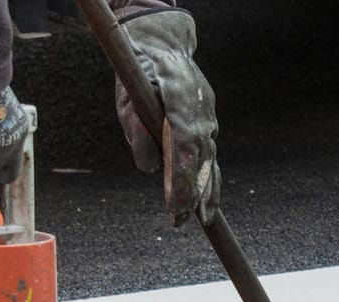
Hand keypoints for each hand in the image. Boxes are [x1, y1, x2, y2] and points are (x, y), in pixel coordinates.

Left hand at [116, 9, 218, 226]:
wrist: (165, 43)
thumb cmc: (140, 70)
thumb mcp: (126, 97)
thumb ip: (136, 130)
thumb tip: (149, 169)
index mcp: (181, 101)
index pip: (185, 149)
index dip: (181, 180)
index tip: (174, 205)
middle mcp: (202, 111)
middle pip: (202, 160)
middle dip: (192, 193)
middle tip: (180, 220)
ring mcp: (209, 116)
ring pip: (211, 160)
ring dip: (207, 191)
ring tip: (204, 219)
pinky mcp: (210, 121)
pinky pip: (211, 154)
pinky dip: (210, 178)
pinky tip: (208, 201)